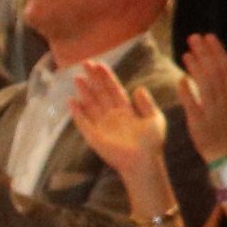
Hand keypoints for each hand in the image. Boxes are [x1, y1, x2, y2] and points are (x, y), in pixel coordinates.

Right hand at [64, 57, 173, 188]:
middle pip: (100, 93)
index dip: (106, 77)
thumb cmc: (152, 143)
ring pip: (90, 104)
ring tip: (77, 77)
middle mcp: (112, 115)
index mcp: (126, 110)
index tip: (99, 64)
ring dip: (84, 91)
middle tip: (85, 63)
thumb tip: (138, 88)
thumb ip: (147, 104)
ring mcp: (102, 125)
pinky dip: (77, 113)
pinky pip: (83, 122)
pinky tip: (71, 101)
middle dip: (93, 79)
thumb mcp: (155, 119)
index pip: (113, 89)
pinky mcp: (94, 136)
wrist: (144, 162)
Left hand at [177, 34, 226, 164]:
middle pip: (215, 72)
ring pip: (206, 86)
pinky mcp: (199, 122)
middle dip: (205, 53)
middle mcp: (226, 100)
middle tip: (193, 37)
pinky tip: (181, 79)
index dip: (217, 51)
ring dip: (196, 68)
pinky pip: (193, 105)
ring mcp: (213, 111)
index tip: (207, 36)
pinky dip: (187, 91)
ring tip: (186, 53)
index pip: (226, 67)